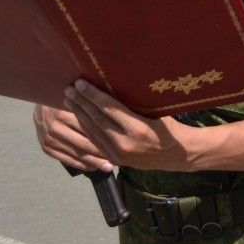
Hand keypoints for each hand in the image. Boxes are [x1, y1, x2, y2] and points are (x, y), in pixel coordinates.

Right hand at [33, 103, 111, 171]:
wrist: (40, 105)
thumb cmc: (65, 100)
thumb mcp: (76, 99)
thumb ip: (90, 108)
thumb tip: (114, 116)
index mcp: (64, 114)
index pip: (89, 129)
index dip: (106, 138)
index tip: (119, 145)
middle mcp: (55, 128)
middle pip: (84, 144)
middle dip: (101, 154)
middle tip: (116, 161)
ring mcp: (49, 140)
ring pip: (77, 154)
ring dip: (93, 162)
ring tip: (107, 167)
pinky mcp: (46, 148)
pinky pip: (67, 160)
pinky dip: (81, 165)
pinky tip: (92, 167)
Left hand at [63, 79, 192, 171]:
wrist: (175, 155)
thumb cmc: (169, 127)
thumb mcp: (156, 111)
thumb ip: (135, 103)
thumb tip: (114, 83)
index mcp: (138, 128)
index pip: (109, 108)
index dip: (93, 95)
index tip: (80, 83)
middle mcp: (125, 143)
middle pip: (97, 119)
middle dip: (81, 102)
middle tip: (68, 89)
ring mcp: (118, 154)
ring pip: (93, 131)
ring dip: (79, 114)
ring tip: (68, 100)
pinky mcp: (114, 160)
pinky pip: (95, 142)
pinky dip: (85, 128)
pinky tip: (78, 117)